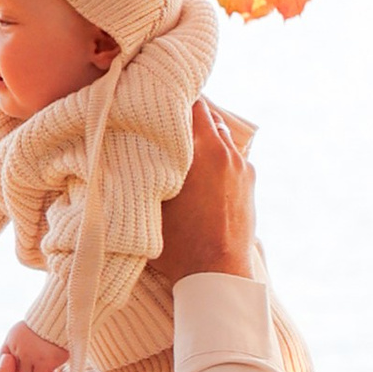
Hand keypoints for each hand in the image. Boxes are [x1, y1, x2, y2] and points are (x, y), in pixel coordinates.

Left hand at [1, 321, 69, 371]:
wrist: (66, 319)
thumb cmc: (51, 326)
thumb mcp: (27, 330)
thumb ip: (18, 345)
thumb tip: (12, 367)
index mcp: (12, 337)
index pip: (3, 357)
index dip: (15, 363)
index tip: (27, 362)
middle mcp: (19, 347)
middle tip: (40, 369)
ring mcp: (31, 355)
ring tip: (47, 371)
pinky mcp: (45, 361)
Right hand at [149, 101, 257, 283]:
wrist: (218, 274)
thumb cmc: (178, 244)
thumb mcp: (150, 203)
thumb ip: (142, 170)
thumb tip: (122, 150)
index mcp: (202, 148)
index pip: (190, 102)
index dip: (171, 97)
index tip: (153, 98)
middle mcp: (225, 151)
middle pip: (207, 113)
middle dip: (187, 113)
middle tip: (163, 117)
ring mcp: (242, 166)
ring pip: (221, 134)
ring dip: (203, 134)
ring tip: (182, 142)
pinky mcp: (249, 183)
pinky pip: (231, 155)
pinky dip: (217, 154)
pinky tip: (201, 168)